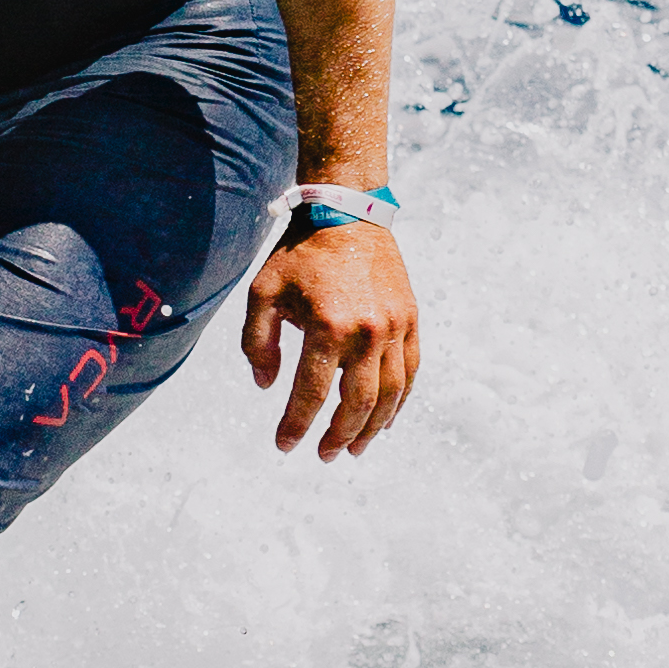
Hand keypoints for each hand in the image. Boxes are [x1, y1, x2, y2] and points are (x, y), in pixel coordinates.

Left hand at [238, 216, 419, 459]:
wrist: (348, 211)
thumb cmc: (298, 254)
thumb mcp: (262, 293)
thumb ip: (257, 342)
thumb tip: (265, 385)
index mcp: (327, 327)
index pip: (311, 393)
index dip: (295, 425)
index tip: (284, 446)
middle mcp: (367, 332)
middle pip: (357, 404)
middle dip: (338, 437)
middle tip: (323, 456)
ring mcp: (395, 327)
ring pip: (389, 394)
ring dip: (372, 428)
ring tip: (355, 449)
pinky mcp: (411, 320)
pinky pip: (410, 371)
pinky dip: (400, 402)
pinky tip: (386, 421)